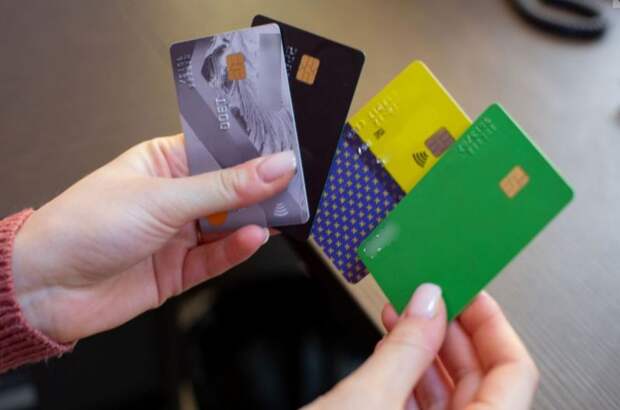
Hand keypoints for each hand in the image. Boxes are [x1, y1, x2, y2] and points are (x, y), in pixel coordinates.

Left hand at [11, 134, 296, 342]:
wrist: (47, 289)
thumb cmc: (83, 226)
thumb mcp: (163, 198)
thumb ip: (225, 187)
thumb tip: (274, 166)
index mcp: (165, 162)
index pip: (221, 150)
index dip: (254, 150)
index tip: (287, 150)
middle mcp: (174, 197)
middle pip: (232, 189)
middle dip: (261, 189)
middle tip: (294, 186)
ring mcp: (178, 234)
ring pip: (230, 225)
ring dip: (254, 221)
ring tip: (282, 214)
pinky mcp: (180, 269)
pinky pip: (218, 258)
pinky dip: (237, 250)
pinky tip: (254, 238)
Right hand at [306, 286, 538, 409]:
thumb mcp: (367, 402)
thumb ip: (405, 347)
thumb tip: (428, 303)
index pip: (514, 372)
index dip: (492, 324)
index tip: (468, 291)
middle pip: (483, 381)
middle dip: (451, 331)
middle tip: (429, 296)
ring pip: (451, 396)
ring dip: (427, 350)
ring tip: (404, 314)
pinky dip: (409, 376)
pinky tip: (391, 350)